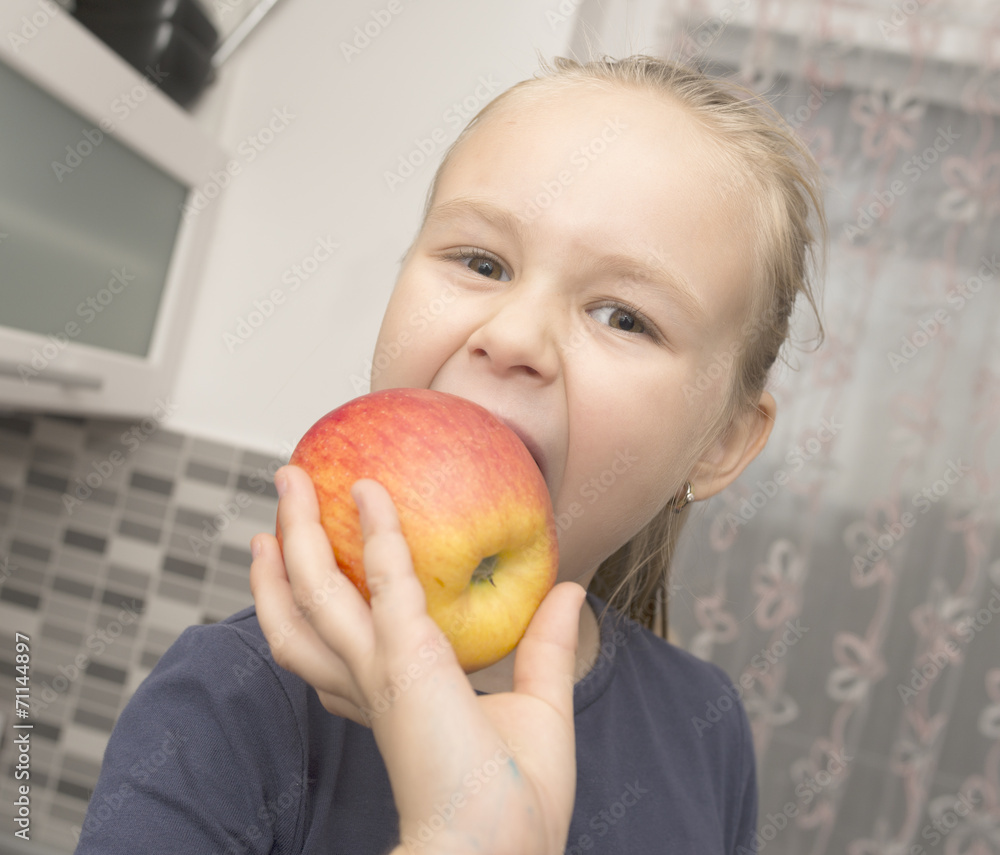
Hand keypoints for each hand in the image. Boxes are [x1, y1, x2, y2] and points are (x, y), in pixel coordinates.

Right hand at [250, 465, 584, 854]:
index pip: (333, 645)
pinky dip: (377, 531)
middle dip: (279, 555)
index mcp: (389, 698)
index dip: (310, 600)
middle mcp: (368, 682)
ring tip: (291, 480)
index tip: (307, 555)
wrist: (500, 851)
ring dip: (297, 533)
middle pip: (300, 611)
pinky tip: (373, 493)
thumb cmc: (518, 803)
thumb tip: (571, 591)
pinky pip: (384, 579)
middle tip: (281, 498)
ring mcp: (379, 670)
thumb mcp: (538, 708)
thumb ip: (546, 648)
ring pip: (314, 591)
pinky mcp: (406, 658)